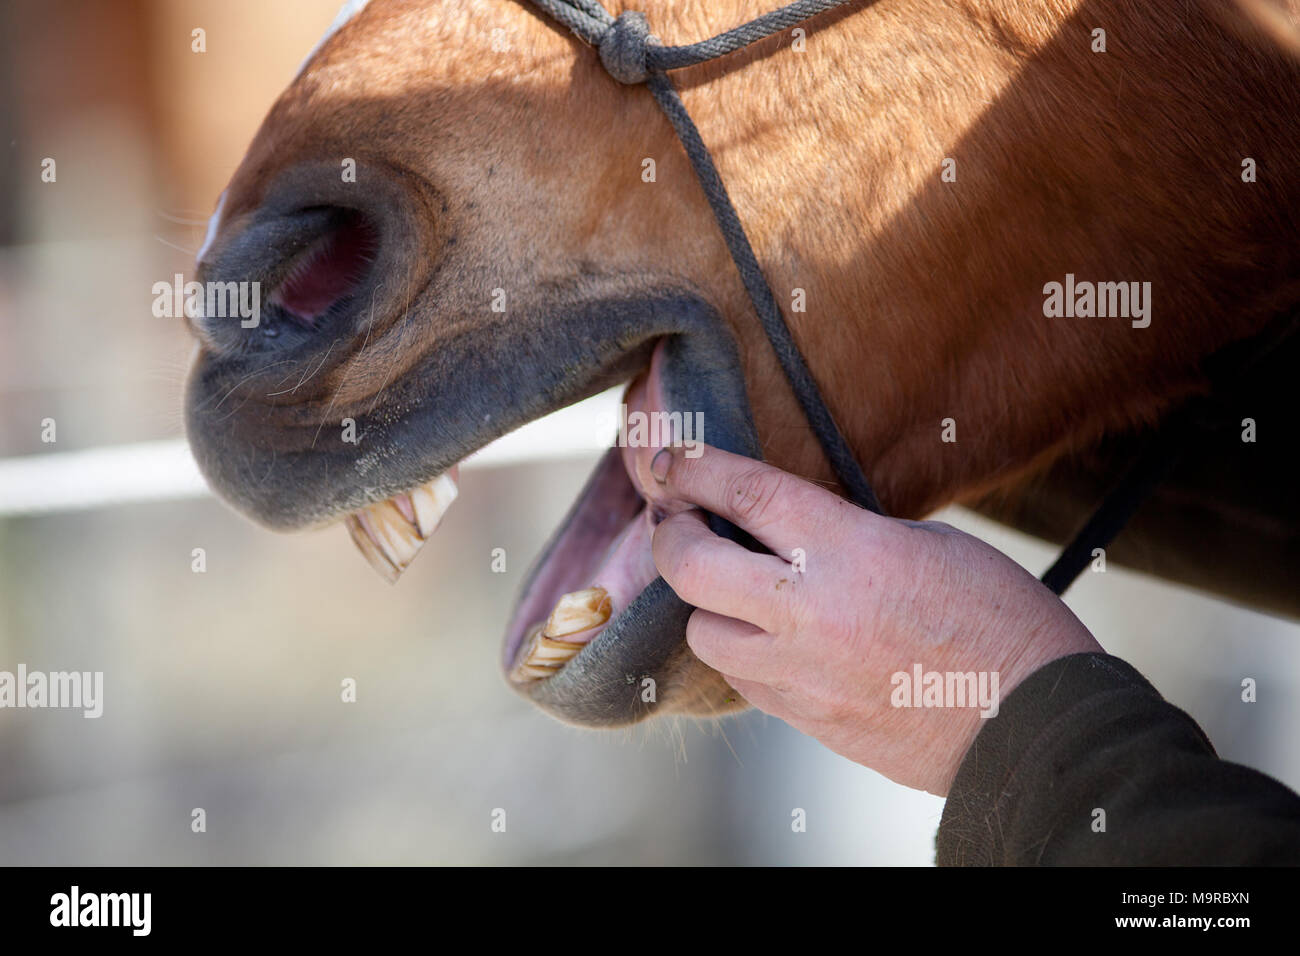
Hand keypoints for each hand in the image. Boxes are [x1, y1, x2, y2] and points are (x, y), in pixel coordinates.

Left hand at [632, 442, 1101, 794]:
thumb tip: (788, 530)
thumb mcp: (929, 545)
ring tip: (735, 590)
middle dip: (671, 535)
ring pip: (703, 633)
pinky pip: (742, 680)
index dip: (696, 468)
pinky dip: (741, 653)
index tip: (674, 459)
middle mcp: (811, 611)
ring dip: (707, 605)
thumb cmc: (1001, 624)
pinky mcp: (806, 719)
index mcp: (851, 551)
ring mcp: (803, 674)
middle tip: (678, 521)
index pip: (746, 493)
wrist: (1033, 726)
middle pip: (690, 567)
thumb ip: (849, 535)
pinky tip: (768, 638)